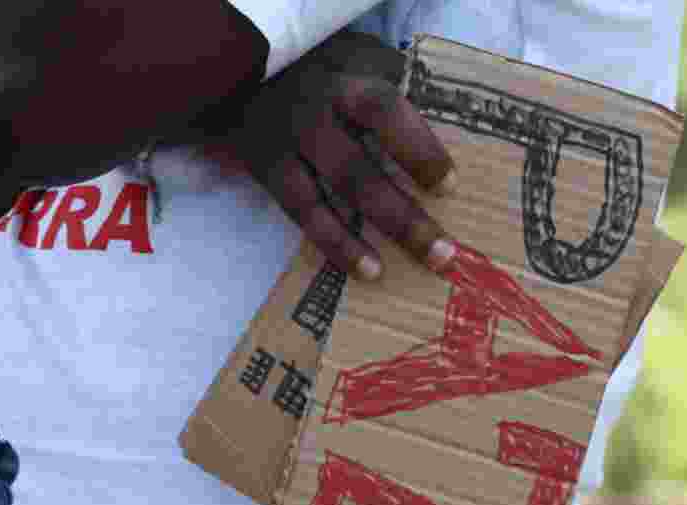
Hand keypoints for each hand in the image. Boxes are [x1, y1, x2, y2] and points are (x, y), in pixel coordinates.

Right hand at [220, 30, 458, 279]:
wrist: (236, 60)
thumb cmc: (318, 61)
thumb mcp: (356, 53)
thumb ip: (391, 77)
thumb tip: (440, 112)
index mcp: (343, 79)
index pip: (383, 112)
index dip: (416, 149)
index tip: (449, 186)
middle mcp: (312, 111)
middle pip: (358, 171)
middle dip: (403, 216)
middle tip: (444, 253)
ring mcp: (285, 141)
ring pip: (330, 197)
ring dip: (370, 238)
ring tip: (406, 268)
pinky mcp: (265, 167)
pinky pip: (302, 213)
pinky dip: (336, 244)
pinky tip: (368, 270)